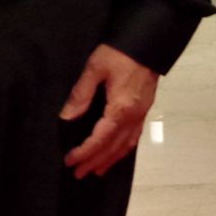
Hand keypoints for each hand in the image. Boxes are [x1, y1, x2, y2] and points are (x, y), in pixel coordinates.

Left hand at [60, 43, 158, 179]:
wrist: (149, 42)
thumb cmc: (120, 53)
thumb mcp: (95, 68)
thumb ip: (81, 94)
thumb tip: (66, 118)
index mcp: (120, 110)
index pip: (100, 140)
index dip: (84, 152)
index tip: (70, 161)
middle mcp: (133, 118)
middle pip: (113, 147)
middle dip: (95, 162)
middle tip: (78, 174)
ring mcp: (141, 115)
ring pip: (126, 146)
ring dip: (110, 160)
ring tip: (97, 170)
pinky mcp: (145, 109)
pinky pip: (134, 137)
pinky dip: (123, 150)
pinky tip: (117, 152)